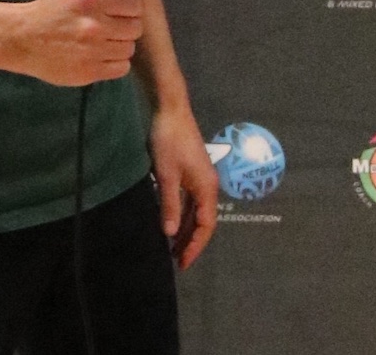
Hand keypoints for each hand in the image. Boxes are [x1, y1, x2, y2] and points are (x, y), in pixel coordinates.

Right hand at [5, 0, 142, 85]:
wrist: (23, 39)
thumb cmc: (55, 10)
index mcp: (92, 1)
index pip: (136, 3)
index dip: (130, 6)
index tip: (120, 9)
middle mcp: (94, 26)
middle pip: (136, 28)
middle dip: (125, 26)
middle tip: (108, 26)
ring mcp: (92, 52)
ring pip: (129, 49)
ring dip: (119, 45)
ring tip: (100, 42)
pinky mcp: (88, 73)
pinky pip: (121, 68)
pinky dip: (113, 63)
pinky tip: (98, 56)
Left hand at [149, 103, 217, 268]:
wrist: (170, 112)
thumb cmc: (169, 142)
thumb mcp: (167, 175)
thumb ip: (169, 204)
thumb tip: (169, 233)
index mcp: (206, 187)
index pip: (206, 225)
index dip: (195, 245)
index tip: (183, 263)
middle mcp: (208, 185)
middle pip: (204, 221)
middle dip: (191, 242)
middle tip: (176, 261)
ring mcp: (201, 178)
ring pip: (197, 212)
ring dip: (186, 230)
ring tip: (173, 248)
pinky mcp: (192, 172)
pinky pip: (191, 202)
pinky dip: (183, 216)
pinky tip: (172, 223)